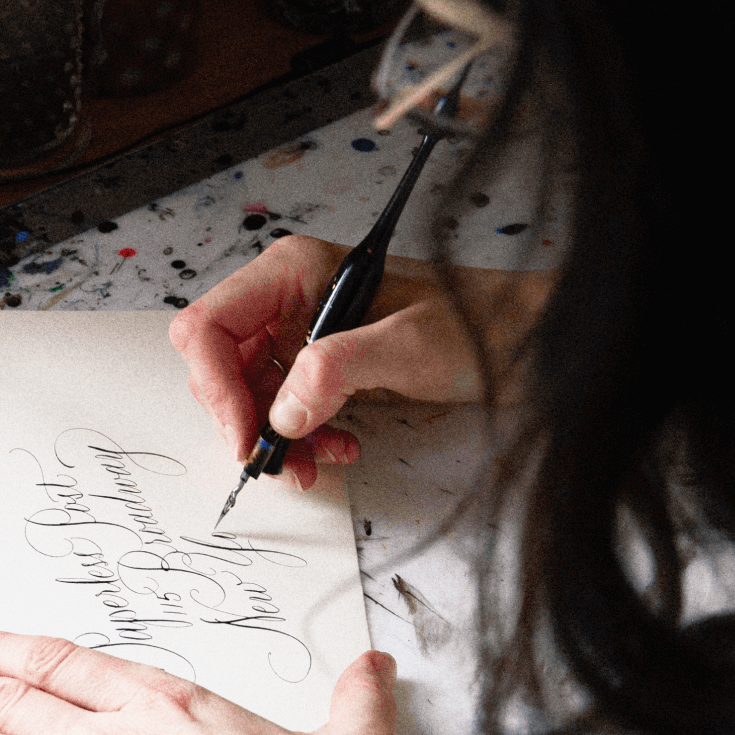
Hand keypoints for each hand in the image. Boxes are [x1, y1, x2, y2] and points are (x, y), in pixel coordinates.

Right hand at [168, 234, 552, 486]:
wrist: (526, 343)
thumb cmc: (479, 324)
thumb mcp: (409, 345)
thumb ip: (338, 369)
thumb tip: (281, 411)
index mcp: (293, 272)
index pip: (209, 327)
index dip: (215, 386)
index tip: (245, 433)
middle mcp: (287, 299)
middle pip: (218, 367)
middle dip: (243, 419)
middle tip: (278, 458)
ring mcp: (300, 334)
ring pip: (248, 397)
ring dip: (273, 439)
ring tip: (315, 462)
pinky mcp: (319, 368)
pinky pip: (282, 412)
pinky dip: (299, 440)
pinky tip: (336, 448)